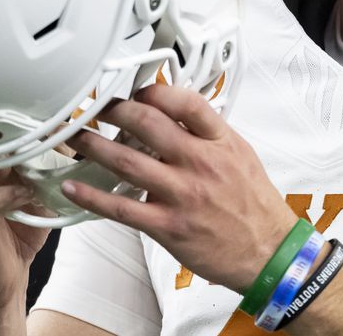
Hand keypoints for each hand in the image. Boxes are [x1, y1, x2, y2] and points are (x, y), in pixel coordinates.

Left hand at [62, 84, 298, 292]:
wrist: (268, 252)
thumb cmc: (253, 205)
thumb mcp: (241, 154)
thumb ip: (208, 134)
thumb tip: (175, 116)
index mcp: (221, 142)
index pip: (186, 103)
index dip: (156, 91)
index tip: (136, 89)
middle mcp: (200, 163)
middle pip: (149, 125)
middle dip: (115, 110)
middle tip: (95, 106)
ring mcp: (182, 195)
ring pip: (128, 163)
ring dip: (94, 147)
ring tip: (75, 137)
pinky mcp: (168, 226)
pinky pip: (122, 208)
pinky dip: (93, 197)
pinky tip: (74, 188)